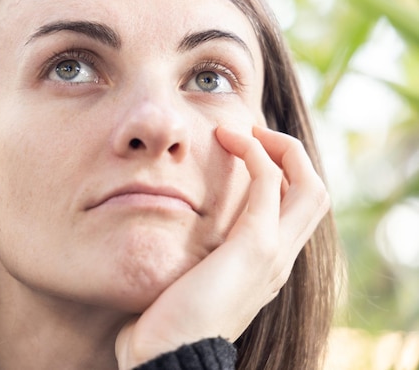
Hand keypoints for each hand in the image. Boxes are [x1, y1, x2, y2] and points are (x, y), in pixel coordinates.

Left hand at [115, 125, 329, 368]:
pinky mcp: (255, 247)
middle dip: (289, 155)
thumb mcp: (185, 284)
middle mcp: (278, 260)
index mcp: (263, 266)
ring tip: (242, 131)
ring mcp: (273, 254)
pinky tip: (228, 139)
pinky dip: (256, 153)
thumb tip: (164, 245)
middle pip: (314, 194)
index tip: (241, 151)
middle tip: (250, 134)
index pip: (294, 209)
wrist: (164, 359)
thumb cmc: (163, 326)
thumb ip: (192, 260)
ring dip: (278, 147)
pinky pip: (270, 183)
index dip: (279, 173)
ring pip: (309, 186)